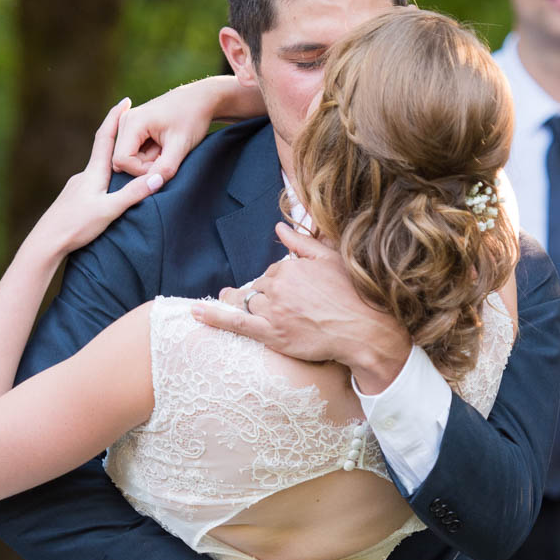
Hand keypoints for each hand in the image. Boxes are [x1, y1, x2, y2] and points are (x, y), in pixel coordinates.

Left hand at [29, 100, 164, 258]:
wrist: (46, 243)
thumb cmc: (76, 226)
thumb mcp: (109, 211)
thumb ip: (133, 194)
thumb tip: (157, 177)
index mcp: (93, 173)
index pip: (106, 138)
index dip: (115, 118)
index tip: (126, 101)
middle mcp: (84, 175)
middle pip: (103, 150)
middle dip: (118, 136)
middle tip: (134, 124)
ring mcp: (77, 187)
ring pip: (99, 168)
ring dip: (114, 159)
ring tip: (129, 157)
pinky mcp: (74, 200)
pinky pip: (95, 182)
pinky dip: (106, 177)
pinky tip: (110, 187)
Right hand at [112, 76, 262, 182]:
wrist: (199, 100)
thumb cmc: (192, 119)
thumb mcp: (181, 146)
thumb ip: (165, 167)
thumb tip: (151, 185)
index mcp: (132, 122)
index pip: (122, 160)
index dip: (141, 171)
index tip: (163, 166)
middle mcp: (125, 121)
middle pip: (122, 160)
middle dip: (145, 166)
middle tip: (167, 156)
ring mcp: (127, 123)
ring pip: (128, 157)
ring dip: (147, 160)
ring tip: (166, 149)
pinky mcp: (133, 126)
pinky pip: (133, 150)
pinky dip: (148, 154)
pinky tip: (162, 146)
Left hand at [192, 223, 410, 391]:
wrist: (364, 330)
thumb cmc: (353, 294)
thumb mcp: (331, 258)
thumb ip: (302, 242)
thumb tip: (279, 226)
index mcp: (290, 266)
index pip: (273, 270)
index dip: (281, 282)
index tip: (294, 293)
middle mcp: (278, 286)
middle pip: (258, 286)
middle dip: (265, 294)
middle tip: (283, 306)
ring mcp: (272, 310)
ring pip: (247, 302)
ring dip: (242, 302)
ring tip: (237, 302)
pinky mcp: (270, 333)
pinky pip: (235, 322)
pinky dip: (213, 316)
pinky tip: (196, 312)